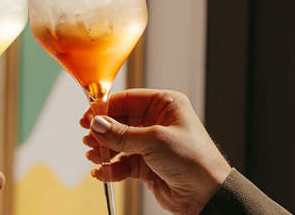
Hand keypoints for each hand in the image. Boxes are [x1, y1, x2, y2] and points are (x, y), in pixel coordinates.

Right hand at [79, 89, 230, 214]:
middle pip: (120, 121)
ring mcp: (151, 144)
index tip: (88, 117)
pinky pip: (122, 163)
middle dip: (103, 131)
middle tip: (88, 138)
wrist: (207, 194)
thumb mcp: (155, 141)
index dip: (106, 108)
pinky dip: (111, 168)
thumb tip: (97, 124)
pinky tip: (102, 172)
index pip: (128, 99)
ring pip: (119, 142)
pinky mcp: (147, 165)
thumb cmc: (193, 159)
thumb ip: (122, 133)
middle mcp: (157, 122)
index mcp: (165, 105)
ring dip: (104, 150)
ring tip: (94, 156)